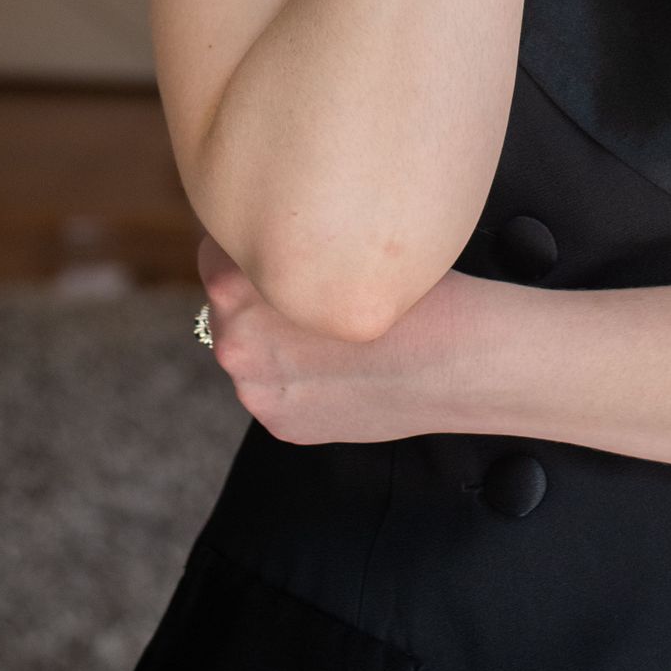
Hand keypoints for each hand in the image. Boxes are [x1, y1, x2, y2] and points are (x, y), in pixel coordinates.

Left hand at [194, 230, 498, 444]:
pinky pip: (275, 388)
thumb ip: (289, 251)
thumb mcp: (337, 246)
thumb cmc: (410, 286)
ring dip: (274, 339)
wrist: (455, 359)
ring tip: (328, 332)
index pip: (215, 255)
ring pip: (250, 352)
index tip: (277, 248)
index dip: (249, 248)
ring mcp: (258, 393)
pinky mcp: (283, 425)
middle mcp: (235, 345)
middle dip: (256, 297)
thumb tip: (268, 246)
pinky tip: (338, 366)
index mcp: (238, 290)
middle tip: (307, 289)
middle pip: (226, 308)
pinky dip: (297, 377)